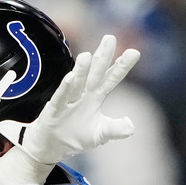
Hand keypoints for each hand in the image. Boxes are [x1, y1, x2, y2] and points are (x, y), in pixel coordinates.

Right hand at [0, 34, 140, 164]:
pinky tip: (70, 77)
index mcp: (95, 97)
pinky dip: (65, 88)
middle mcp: (82, 95)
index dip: (121, 66)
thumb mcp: (99, 134)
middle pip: (95, 73)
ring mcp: (68, 101)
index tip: (134, 52)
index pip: (111, 79)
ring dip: (82, 70)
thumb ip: (115, 129)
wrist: (51, 146)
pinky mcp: (54, 110)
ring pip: (77, 82)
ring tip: (87, 55)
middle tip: (110, 38)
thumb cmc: (75, 136)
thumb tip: (131, 126)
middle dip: (102, 57)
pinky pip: (60, 98)